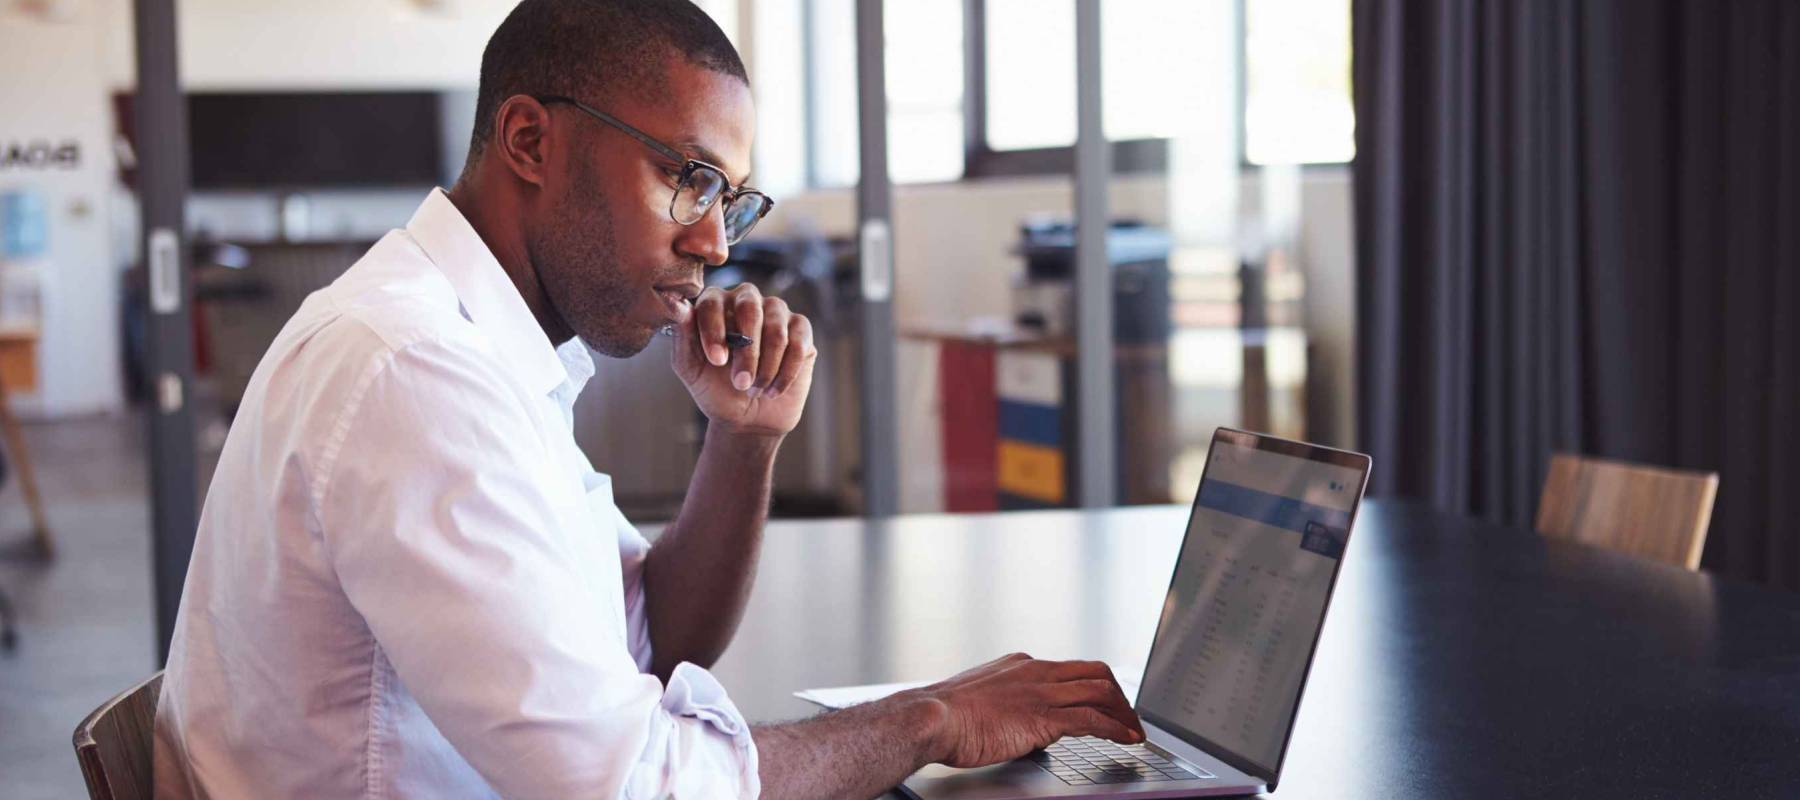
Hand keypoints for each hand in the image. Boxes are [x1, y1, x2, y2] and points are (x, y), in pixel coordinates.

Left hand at [673, 284, 817, 438]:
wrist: (747, 417)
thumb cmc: (716, 389)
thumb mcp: (691, 369)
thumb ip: (683, 337)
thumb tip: (678, 305)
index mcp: (715, 304)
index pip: (713, 302)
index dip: (715, 331)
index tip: (717, 361)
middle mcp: (746, 300)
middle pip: (750, 307)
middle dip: (747, 351)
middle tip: (740, 383)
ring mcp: (776, 312)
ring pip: (776, 330)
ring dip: (765, 368)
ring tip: (754, 390)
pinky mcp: (801, 329)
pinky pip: (798, 343)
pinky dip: (785, 372)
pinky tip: (772, 390)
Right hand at [900, 653, 1144, 768]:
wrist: (931, 718)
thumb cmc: (944, 715)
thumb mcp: (979, 700)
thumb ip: (1003, 705)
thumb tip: (1015, 725)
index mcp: (1021, 665)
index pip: (1071, 668)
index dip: (1096, 685)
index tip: (1107, 701)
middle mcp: (1036, 671)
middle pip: (1095, 673)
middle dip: (1119, 695)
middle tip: (1130, 716)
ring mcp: (1041, 692)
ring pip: (1100, 692)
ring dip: (1124, 712)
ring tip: (1135, 731)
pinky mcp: (1043, 716)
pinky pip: (1091, 719)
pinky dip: (1116, 728)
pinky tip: (1126, 739)